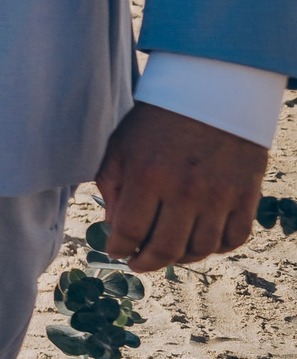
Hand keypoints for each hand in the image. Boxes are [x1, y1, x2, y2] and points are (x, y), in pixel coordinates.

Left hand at [94, 101, 269, 270]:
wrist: (211, 96)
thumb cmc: (157, 122)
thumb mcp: (120, 146)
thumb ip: (111, 187)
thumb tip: (115, 229)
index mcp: (147, 175)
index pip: (128, 231)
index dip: (118, 248)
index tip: (115, 251)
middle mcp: (184, 190)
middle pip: (164, 249)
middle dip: (145, 262)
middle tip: (137, 263)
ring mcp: (219, 196)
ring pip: (200, 249)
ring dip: (179, 257)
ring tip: (166, 252)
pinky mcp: (246, 196)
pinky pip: (233, 239)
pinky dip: (216, 248)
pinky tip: (200, 241)